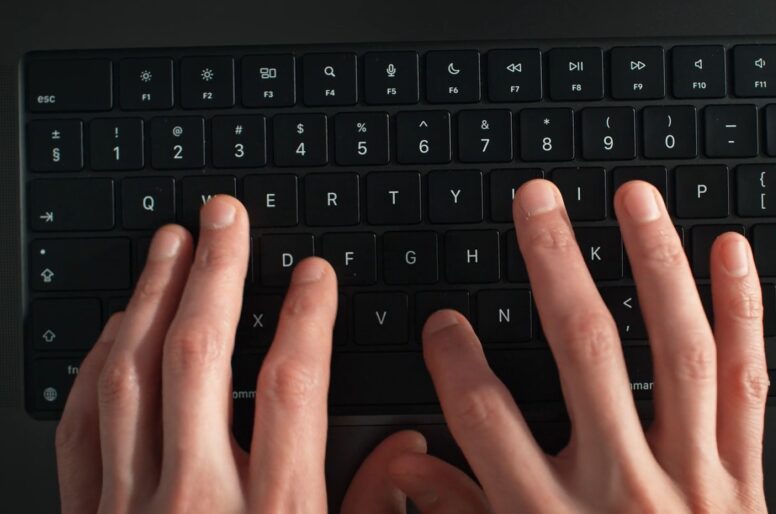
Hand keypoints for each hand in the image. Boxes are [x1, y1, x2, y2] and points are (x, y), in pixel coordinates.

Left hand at [55, 196, 354, 512]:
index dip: (305, 317)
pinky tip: (119, 328)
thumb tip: (406, 450)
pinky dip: (98, 366)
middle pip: (199, 357)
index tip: (312, 275)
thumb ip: (373, 508)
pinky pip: (81, 429)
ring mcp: (130, 511)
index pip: (290, 388)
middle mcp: (197, 502)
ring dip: (153, 298)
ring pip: (131, 377)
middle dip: (216, 272)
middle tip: (224, 218)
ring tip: (172, 247)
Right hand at [351, 179, 768, 512]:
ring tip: (633, 198)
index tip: (445, 319)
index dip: (456, 358)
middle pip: (585, 354)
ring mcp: (692, 480)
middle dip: (555, 265)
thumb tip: (408, 469)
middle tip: (537, 200)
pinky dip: (743, 313)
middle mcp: (622, 489)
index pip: (487, 417)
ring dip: (653, 264)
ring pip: (675, 351)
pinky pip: (748, 385)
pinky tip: (730, 253)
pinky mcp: (744, 480)